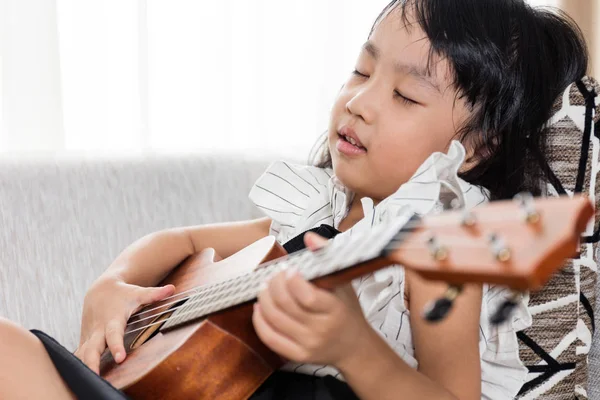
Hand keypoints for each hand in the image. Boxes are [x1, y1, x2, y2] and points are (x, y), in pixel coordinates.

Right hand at [74, 274, 174, 373]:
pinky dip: (80, 365)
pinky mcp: (85, 340)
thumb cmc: (123, 294)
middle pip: (92, 348)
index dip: (116, 346)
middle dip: (92, 362)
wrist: (100, 290)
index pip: (114, 334)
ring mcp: (90, 336)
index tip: (120, 358)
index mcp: (113, 320)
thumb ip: (154, 294)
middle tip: (95, 376)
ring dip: (84, 367)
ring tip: (90, 382)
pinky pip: (80, 354)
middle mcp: (99, 329)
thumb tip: (172, 288)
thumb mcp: (138, 293)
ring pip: (83, 354)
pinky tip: (83, 378)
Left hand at [252, 232, 370, 367]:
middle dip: (273, 284)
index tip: (289, 269)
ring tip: (265, 287)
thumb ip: (326, 257)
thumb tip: (309, 236)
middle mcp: (321, 329)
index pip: (306, 295)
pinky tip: (259, 307)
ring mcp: (308, 344)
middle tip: (274, 275)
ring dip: (264, 298)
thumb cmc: (346, 310)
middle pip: (285, 304)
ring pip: (274, 318)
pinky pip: (270, 338)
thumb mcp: (343, 282)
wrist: (354, 346)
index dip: (291, 279)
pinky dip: (259, 320)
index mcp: (335, 309)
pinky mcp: (297, 355)